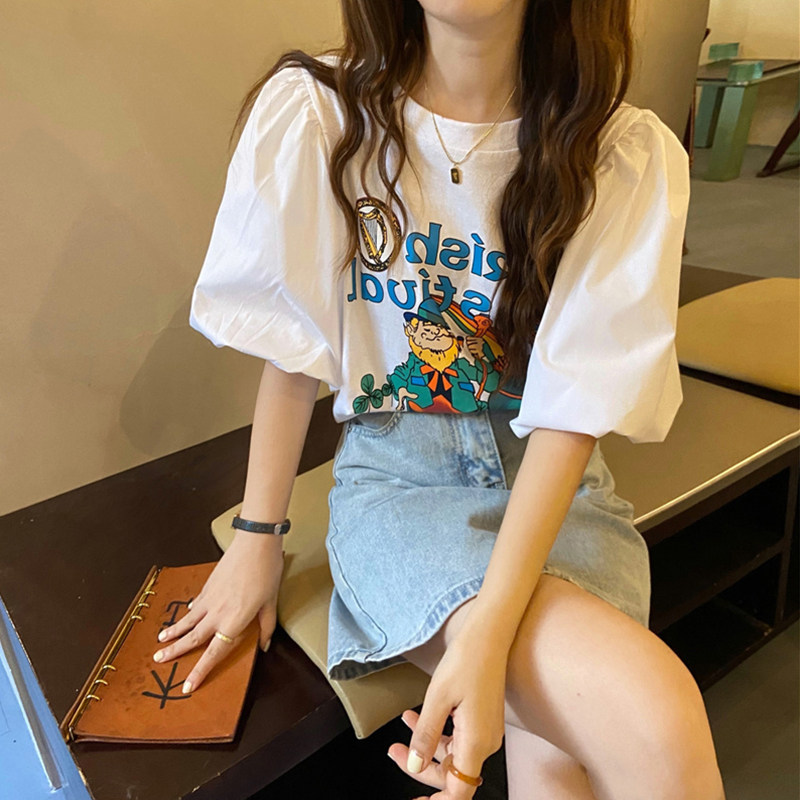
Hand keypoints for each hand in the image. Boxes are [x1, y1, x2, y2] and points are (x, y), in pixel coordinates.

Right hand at [150, 532, 284, 691]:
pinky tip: (187, 614)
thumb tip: (265, 645)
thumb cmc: (266, 572)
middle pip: (193, 638)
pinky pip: (196, 603)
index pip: (214, 653)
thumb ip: (266, 626)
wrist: (254, 544)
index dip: (200, 671)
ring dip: (174, 632)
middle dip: (176, 651)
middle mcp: (217, 614)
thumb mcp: (271, 603)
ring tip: (160, 641)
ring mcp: (210, 598)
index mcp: (233, 622)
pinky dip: (189, 612)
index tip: (187, 686)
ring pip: (188, 620)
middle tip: (159, 660)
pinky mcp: (208, 585)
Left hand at [387, 625, 507, 798]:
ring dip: (425, 745)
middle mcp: (486, 742)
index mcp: (477, 742)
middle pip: (452, 775)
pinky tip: (416, 717)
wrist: (489, 634)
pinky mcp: (482, 720)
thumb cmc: (466, 660)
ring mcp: (486, 731)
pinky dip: (437, 732)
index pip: (458, 792)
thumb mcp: (437, 698)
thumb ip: (426, 736)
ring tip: (402, 726)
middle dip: (420, 767)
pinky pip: (458, 737)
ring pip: (452, 754)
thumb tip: (416, 767)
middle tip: (393, 752)